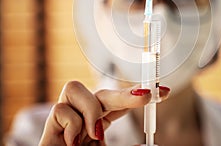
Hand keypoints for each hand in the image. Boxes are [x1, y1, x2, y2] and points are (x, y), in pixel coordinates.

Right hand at [39, 81, 169, 145]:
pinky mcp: (50, 125)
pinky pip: (61, 109)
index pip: (121, 103)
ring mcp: (67, 118)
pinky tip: (72, 143)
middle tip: (146, 95)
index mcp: (99, 124)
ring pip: (75, 88)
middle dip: (125, 93)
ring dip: (90, 109)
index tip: (163, 92)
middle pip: (103, 93)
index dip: (139, 95)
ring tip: (94, 134)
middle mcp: (84, 117)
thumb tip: (149, 145)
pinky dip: (72, 125)